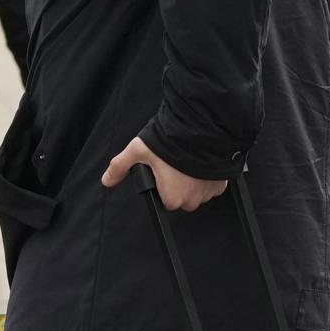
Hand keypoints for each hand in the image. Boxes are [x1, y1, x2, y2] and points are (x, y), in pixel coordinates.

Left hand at [102, 136, 225, 210]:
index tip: (163, 173)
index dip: (163, 186)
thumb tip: (107, 179)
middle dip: (179, 185)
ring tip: (188, 162)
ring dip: (194, 181)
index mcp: (172, 197)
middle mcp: (192, 199)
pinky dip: (207, 177)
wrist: (202, 129)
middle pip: (183, 198)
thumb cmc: (170, 143)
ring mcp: (209, 192)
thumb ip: (120, 167)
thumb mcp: (138, 151)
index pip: (167, 201)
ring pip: (198, 192)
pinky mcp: (222, 184)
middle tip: (174, 165)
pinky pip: (213, 185)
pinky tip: (200, 162)